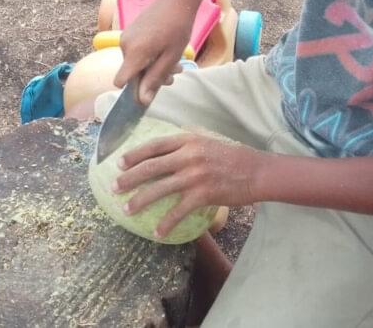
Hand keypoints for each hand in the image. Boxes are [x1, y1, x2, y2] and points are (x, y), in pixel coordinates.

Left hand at [112, 132, 265, 237]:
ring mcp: (195, 175)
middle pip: (151, 167)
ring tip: (127, 209)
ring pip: (159, 189)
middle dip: (129, 178)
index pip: (154, 146)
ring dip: (139, 200)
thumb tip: (168, 150)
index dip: (134, 154)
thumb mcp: (209, 141)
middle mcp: (189, 156)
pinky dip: (166, 223)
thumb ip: (188, 144)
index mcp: (189, 140)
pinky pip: (178, 211)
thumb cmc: (234, 157)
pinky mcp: (203, 195)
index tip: (119, 163)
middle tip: (114, 187)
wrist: (258, 171)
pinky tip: (158, 232)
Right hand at [113, 0, 199, 104]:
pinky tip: (165, 50)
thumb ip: (155, 79)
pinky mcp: (129, 32)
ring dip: (153, 66)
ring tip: (175, 61)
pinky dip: (149, 56)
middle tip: (174, 73)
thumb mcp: (170, 57)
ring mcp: (125, 37)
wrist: (175, 0)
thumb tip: (142, 101)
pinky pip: (136, 52)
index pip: (120, 81)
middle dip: (152, 77)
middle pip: (132, 73)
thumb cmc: (177, 28)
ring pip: (136, 63)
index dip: (134, 90)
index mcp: (133, 53)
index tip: (151, 89)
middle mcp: (124, 45)